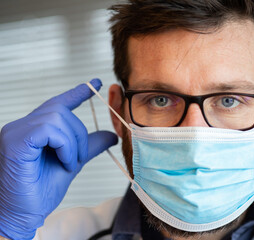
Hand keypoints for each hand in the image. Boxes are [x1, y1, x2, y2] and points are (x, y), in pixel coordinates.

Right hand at [0, 79, 117, 238]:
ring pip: (57, 117)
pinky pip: (49, 129)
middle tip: (77, 158)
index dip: (77, 92)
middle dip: (79, 133)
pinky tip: (63, 161)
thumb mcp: (72, 162)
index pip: (58, 103)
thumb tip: (111, 134)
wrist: (25, 214)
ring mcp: (16, 132)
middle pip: (61, 109)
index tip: (96, 83)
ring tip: (69, 163)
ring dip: (72, 142)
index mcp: (35, 130)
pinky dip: (64, 145)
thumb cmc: (42, 190)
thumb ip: (89, 146)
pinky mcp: (14, 141)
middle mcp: (23, 126)